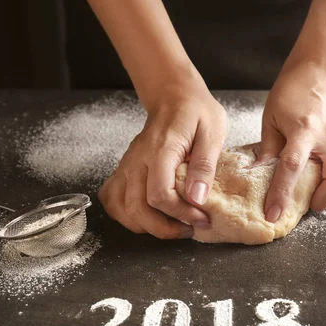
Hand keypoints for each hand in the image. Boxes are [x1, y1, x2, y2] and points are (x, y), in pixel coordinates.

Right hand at [99, 84, 227, 238]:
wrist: (174, 97)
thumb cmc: (196, 113)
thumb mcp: (213, 133)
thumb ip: (205, 165)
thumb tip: (197, 198)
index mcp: (161, 149)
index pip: (159, 194)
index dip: (180, 214)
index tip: (201, 218)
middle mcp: (138, 159)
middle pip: (137, 208)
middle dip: (164, 228)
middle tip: (189, 228)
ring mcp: (127, 165)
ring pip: (121, 208)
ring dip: (145, 226)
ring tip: (171, 226)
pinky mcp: (124, 169)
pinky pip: (112, 198)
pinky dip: (125, 215)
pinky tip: (146, 217)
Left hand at [260, 62, 325, 221]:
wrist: (319, 74)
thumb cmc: (291, 95)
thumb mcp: (271, 119)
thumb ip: (267, 150)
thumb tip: (257, 177)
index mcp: (304, 129)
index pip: (292, 168)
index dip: (281, 194)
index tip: (272, 214)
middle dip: (322, 200)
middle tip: (308, 202)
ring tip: (320, 190)